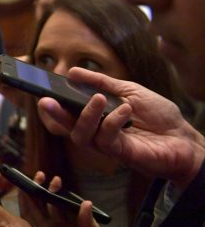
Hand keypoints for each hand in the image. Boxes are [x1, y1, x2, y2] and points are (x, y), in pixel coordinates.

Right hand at [18, 172, 111, 226]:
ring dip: (30, 198)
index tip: (55, 180)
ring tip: (27, 183)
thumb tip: (85, 203)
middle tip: (38, 176)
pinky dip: (25, 211)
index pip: (60, 207)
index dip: (56, 193)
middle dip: (40, 191)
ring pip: (35, 214)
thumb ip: (90, 223)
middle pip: (45, 207)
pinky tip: (23, 198)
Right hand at [38, 67, 204, 187]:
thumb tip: (72, 72)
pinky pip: (105, 140)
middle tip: (47, 100)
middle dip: (55, 114)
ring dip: (87, 115)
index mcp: (97, 118)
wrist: (184, 137)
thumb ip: (101, 83)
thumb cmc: (158, 116)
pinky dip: (112, 122)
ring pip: (81, 135)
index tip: (42, 92)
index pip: (68, 112)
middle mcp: (97, 133)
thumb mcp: (128, 91)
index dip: (53, 105)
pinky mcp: (120, 154)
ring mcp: (108, 146)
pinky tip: (125, 111)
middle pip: (68, 127)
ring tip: (99, 99)